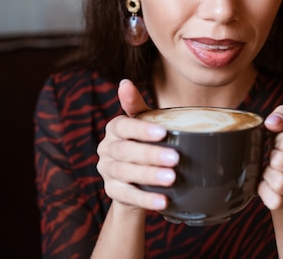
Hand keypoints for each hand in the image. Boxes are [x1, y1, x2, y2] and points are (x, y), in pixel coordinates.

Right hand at [96, 80, 178, 210]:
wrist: (136, 178)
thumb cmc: (145, 142)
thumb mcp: (145, 123)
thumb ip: (136, 105)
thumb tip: (124, 82)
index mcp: (115, 128)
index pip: (123, 126)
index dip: (142, 129)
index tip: (163, 132)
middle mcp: (106, 148)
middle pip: (126, 151)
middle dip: (151, 155)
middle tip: (175, 159)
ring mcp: (107, 171)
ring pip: (126, 173)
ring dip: (149, 176)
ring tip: (171, 178)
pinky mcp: (112, 191)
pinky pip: (127, 196)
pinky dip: (146, 199)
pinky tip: (163, 201)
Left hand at [258, 105, 282, 209]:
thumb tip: (272, 122)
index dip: (280, 139)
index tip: (282, 143)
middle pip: (280, 160)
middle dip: (273, 155)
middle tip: (277, 157)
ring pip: (277, 180)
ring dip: (268, 172)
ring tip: (274, 170)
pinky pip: (269, 196)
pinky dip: (263, 187)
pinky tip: (269, 183)